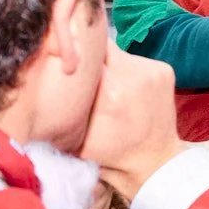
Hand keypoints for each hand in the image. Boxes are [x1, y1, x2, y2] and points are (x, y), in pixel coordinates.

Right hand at [79, 40, 186, 199]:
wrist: (154, 160)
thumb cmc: (110, 153)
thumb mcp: (77, 137)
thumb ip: (65, 108)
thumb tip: (44, 77)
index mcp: (109, 94)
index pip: (83, 55)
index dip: (71, 55)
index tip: (64, 62)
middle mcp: (133, 77)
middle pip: (100, 48)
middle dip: (88, 57)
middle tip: (82, 71)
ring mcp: (151, 72)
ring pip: (117, 52)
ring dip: (108, 64)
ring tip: (107, 86)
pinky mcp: (164, 70)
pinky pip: (135, 59)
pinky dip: (127, 70)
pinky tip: (127, 90)